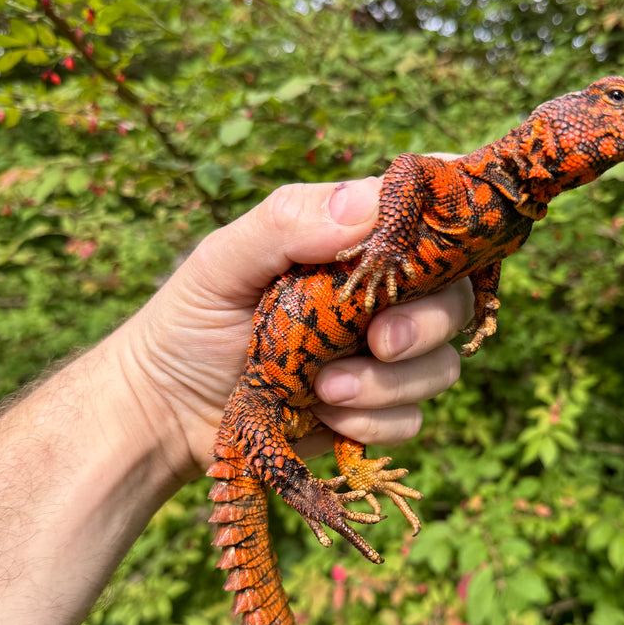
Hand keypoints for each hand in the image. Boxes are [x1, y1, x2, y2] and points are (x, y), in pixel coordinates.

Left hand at [121, 177, 471, 479]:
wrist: (166, 411)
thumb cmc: (190, 321)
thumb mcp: (224, 260)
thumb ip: (288, 222)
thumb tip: (370, 204)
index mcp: (351, 244)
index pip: (426, 215)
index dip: (457, 217)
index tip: (448, 236)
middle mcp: (378, 297)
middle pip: (453, 298)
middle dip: (426, 324)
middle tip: (378, 340)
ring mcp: (380, 358)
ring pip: (440, 365)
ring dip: (389, 383)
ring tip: (323, 388)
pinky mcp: (373, 412)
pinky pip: (411, 419)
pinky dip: (374, 421)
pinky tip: (323, 413)